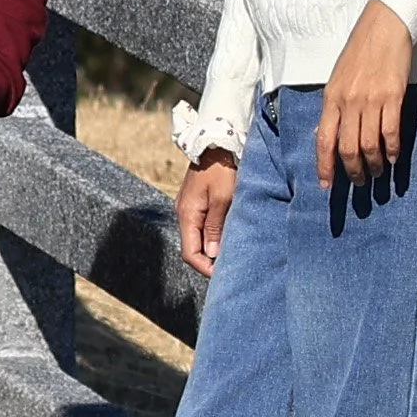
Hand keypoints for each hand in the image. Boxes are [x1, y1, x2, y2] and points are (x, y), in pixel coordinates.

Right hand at [177, 149, 236, 275]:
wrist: (215, 142)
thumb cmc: (221, 169)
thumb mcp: (223, 198)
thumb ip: (216, 227)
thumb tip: (212, 254)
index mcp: (187, 214)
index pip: (190, 253)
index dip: (205, 267)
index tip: (223, 275)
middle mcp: (184, 213)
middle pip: (192, 247)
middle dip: (210, 260)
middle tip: (231, 267)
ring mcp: (189, 207)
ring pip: (198, 237)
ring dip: (212, 247)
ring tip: (232, 253)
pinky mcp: (197, 201)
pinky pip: (202, 225)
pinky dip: (213, 235)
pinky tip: (227, 236)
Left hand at [317, 0, 412, 189]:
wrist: (386, 25)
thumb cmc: (360, 50)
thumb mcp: (338, 77)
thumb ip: (334, 105)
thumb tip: (329, 133)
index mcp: (331, 97)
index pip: (323, 140)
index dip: (324, 166)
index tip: (326, 185)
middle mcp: (348, 102)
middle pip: (346, 148)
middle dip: (352, 171)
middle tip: (359, 183)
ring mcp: (371, 100)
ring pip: (369, 145)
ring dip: (374, 164)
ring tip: (377, 172)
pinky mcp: (393, 96)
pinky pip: (390, 132)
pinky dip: (392, 149)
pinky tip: (394, 158)